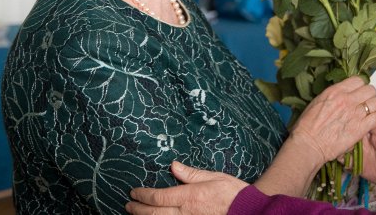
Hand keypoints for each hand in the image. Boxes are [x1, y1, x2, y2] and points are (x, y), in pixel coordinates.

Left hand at [126, 161, 246, 214]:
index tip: (134, 192)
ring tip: (136, 213)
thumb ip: (191, 174)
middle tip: (128, 205)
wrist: (247, 211)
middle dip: (138, 209)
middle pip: (154, 213)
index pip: (158, 197)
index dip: (143, 195)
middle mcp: (185, 213)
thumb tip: (173, 166)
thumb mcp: (214, 177)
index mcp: (189, 197)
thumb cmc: (233, 193)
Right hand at [290, 76, 375, 165]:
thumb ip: (333, 96)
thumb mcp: (317, 102)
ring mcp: (355, 113)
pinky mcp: (360, 128)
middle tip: (366, 104)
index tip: (359, 93)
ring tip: (372, 113)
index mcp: (336, 91)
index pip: (358, 80)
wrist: (309, 144)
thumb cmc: (307, 125)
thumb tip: (342, 94)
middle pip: (370, 90)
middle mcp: (347, 99)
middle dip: (370, 96)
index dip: (360, 87)